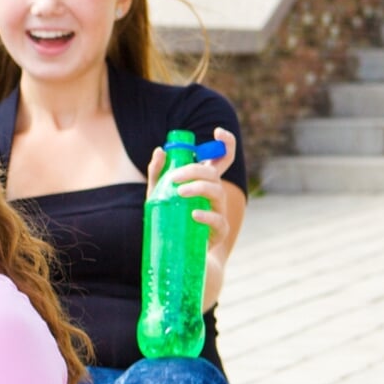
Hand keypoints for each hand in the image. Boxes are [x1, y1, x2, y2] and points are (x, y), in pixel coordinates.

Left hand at [148, 127, 238, 248]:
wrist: (178, 252)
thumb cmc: (171, 218)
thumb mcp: (158, 194)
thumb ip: (158, 174)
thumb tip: (160, 151)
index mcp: (205, 182)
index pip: (222, 159)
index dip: (226, 143)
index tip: (218, 132)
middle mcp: (215, 193)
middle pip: (214, 173)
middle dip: (196, 170)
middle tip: (175, 177)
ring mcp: (219, 211)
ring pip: (217, 193)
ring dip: (199, 189)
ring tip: (180, 192)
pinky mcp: (218, 231)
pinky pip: (217, 221)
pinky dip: (206, 216)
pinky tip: (194, 214)